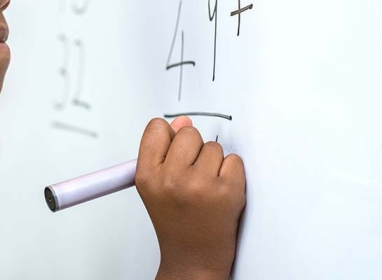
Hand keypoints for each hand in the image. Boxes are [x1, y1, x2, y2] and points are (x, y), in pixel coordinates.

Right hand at [135, 117, 245, 279]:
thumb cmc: (176, 222)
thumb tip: (183, 122)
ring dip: (214, 164)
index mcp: (147, 176)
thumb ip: (164, 151)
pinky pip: (234, 161)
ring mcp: (200, 185)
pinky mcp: (227, 192)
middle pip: (189, 133)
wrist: (194, 259)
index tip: (174, 150)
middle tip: (192, 176)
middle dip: (194, 150)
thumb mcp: (156, 186)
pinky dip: (232, 174)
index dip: (169, 136)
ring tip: (206, 189)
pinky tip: (221, 193)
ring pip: (214, 147)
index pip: (157, 128)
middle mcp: (171, 179)